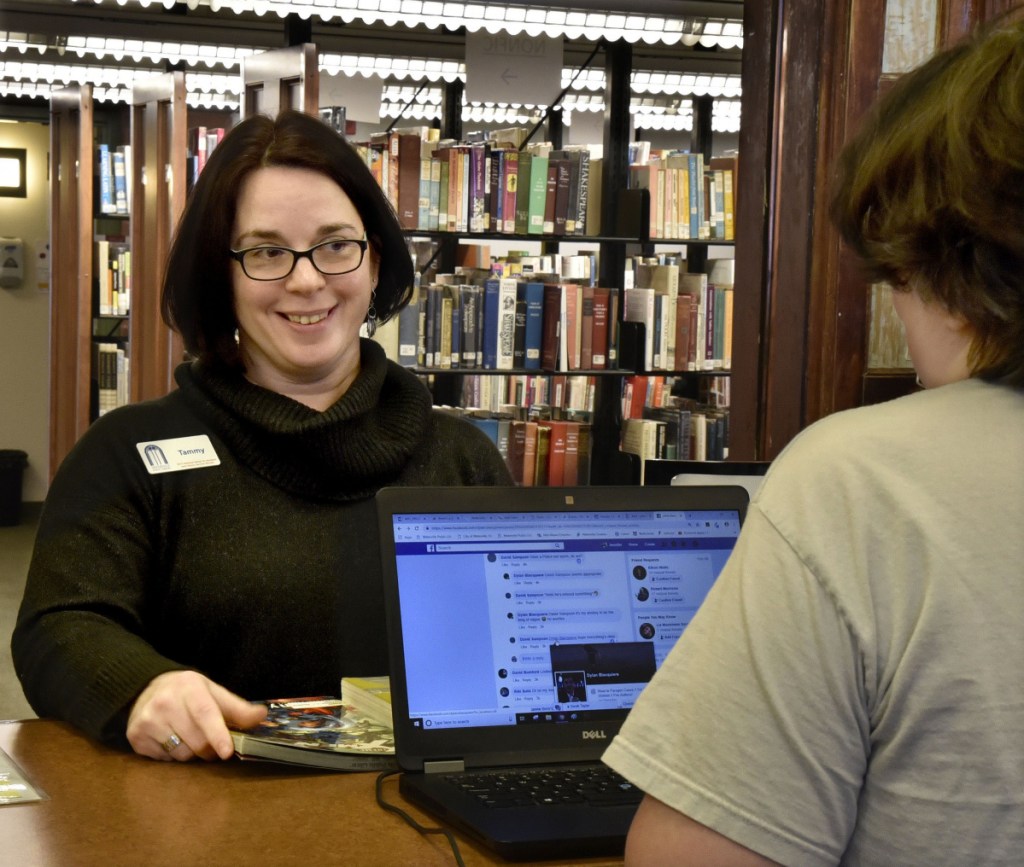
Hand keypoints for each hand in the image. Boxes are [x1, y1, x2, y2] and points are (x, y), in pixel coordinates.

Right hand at [126, 670, 267, 761]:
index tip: (227, 752)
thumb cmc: (186, 693)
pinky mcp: (136, 737)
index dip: (218, 734)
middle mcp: (165, 702)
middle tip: (214, 745)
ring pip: (181, 754)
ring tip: (189, 738)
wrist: (145, 690)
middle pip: (196, 740)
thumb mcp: (212, 692)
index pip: (206, 713)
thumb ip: (237, 707)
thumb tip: (262, 716)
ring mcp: (147, 720)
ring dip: (192, 753)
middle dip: (210, 749)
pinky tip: (172, 740)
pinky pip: (164, 759)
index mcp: (189, 686)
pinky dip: (173, 756)